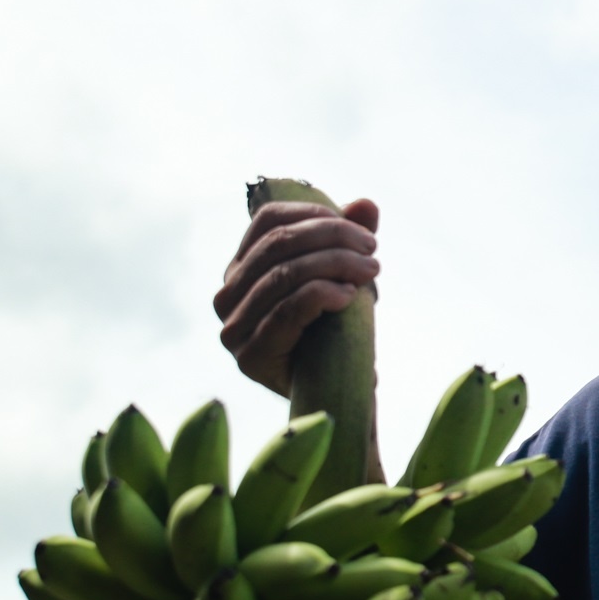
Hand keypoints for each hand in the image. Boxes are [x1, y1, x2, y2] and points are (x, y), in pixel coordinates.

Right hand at [215, 198, 379, 395]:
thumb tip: (367, 203)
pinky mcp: (249, 356)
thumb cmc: (334, 333)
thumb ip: (348, 240)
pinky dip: (322, 295)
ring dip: (335, 265)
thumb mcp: (342, 278)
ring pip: (284, 275)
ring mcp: (233, 328)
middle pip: (278, 244)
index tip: (361, 229)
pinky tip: (349, 297)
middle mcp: (227, 295)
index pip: (268, 221)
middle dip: (333, 238)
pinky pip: (286, 311)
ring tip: (370, 271)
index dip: (314, 215)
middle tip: (372, 249)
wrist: (334, 396)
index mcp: (241, 268)